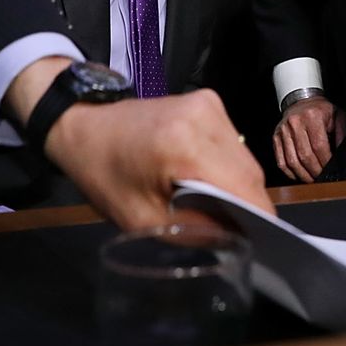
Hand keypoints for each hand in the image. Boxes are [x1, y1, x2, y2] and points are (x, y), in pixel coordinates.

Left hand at [8, 60, 271, 228]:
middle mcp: (205, 116)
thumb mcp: (142, 219)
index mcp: (184, 144)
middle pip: (249, 172)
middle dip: (247, 204)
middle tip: (233, 231)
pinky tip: (204, 178)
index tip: (261, 245)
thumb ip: (193, 231)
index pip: (244, 186)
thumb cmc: (104, 176)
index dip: (259, 218)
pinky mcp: (209, 101)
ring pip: (245, 158)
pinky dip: (226, 166)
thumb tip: (237, 239)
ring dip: (237, 185)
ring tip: (215, 206)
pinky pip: (233, 145)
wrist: (85, 127)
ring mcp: (209, 105)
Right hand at [272, 96, 342, 182]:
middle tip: (322, 178)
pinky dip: (290, 172)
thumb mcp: (337, 116)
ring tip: (312, 179)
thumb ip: (343, 135)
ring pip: (291, 161)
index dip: (325, 162)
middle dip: (315, 171)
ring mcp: (283, 131)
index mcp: (312, 116)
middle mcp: (295, 123)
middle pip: (305, 156)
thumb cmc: (321, 110)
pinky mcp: (275, 137)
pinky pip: (281, 161)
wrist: (301, 100)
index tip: (331, 170)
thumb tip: (343, 156)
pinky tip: (299, 175)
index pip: (319, 146)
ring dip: (303, 175)